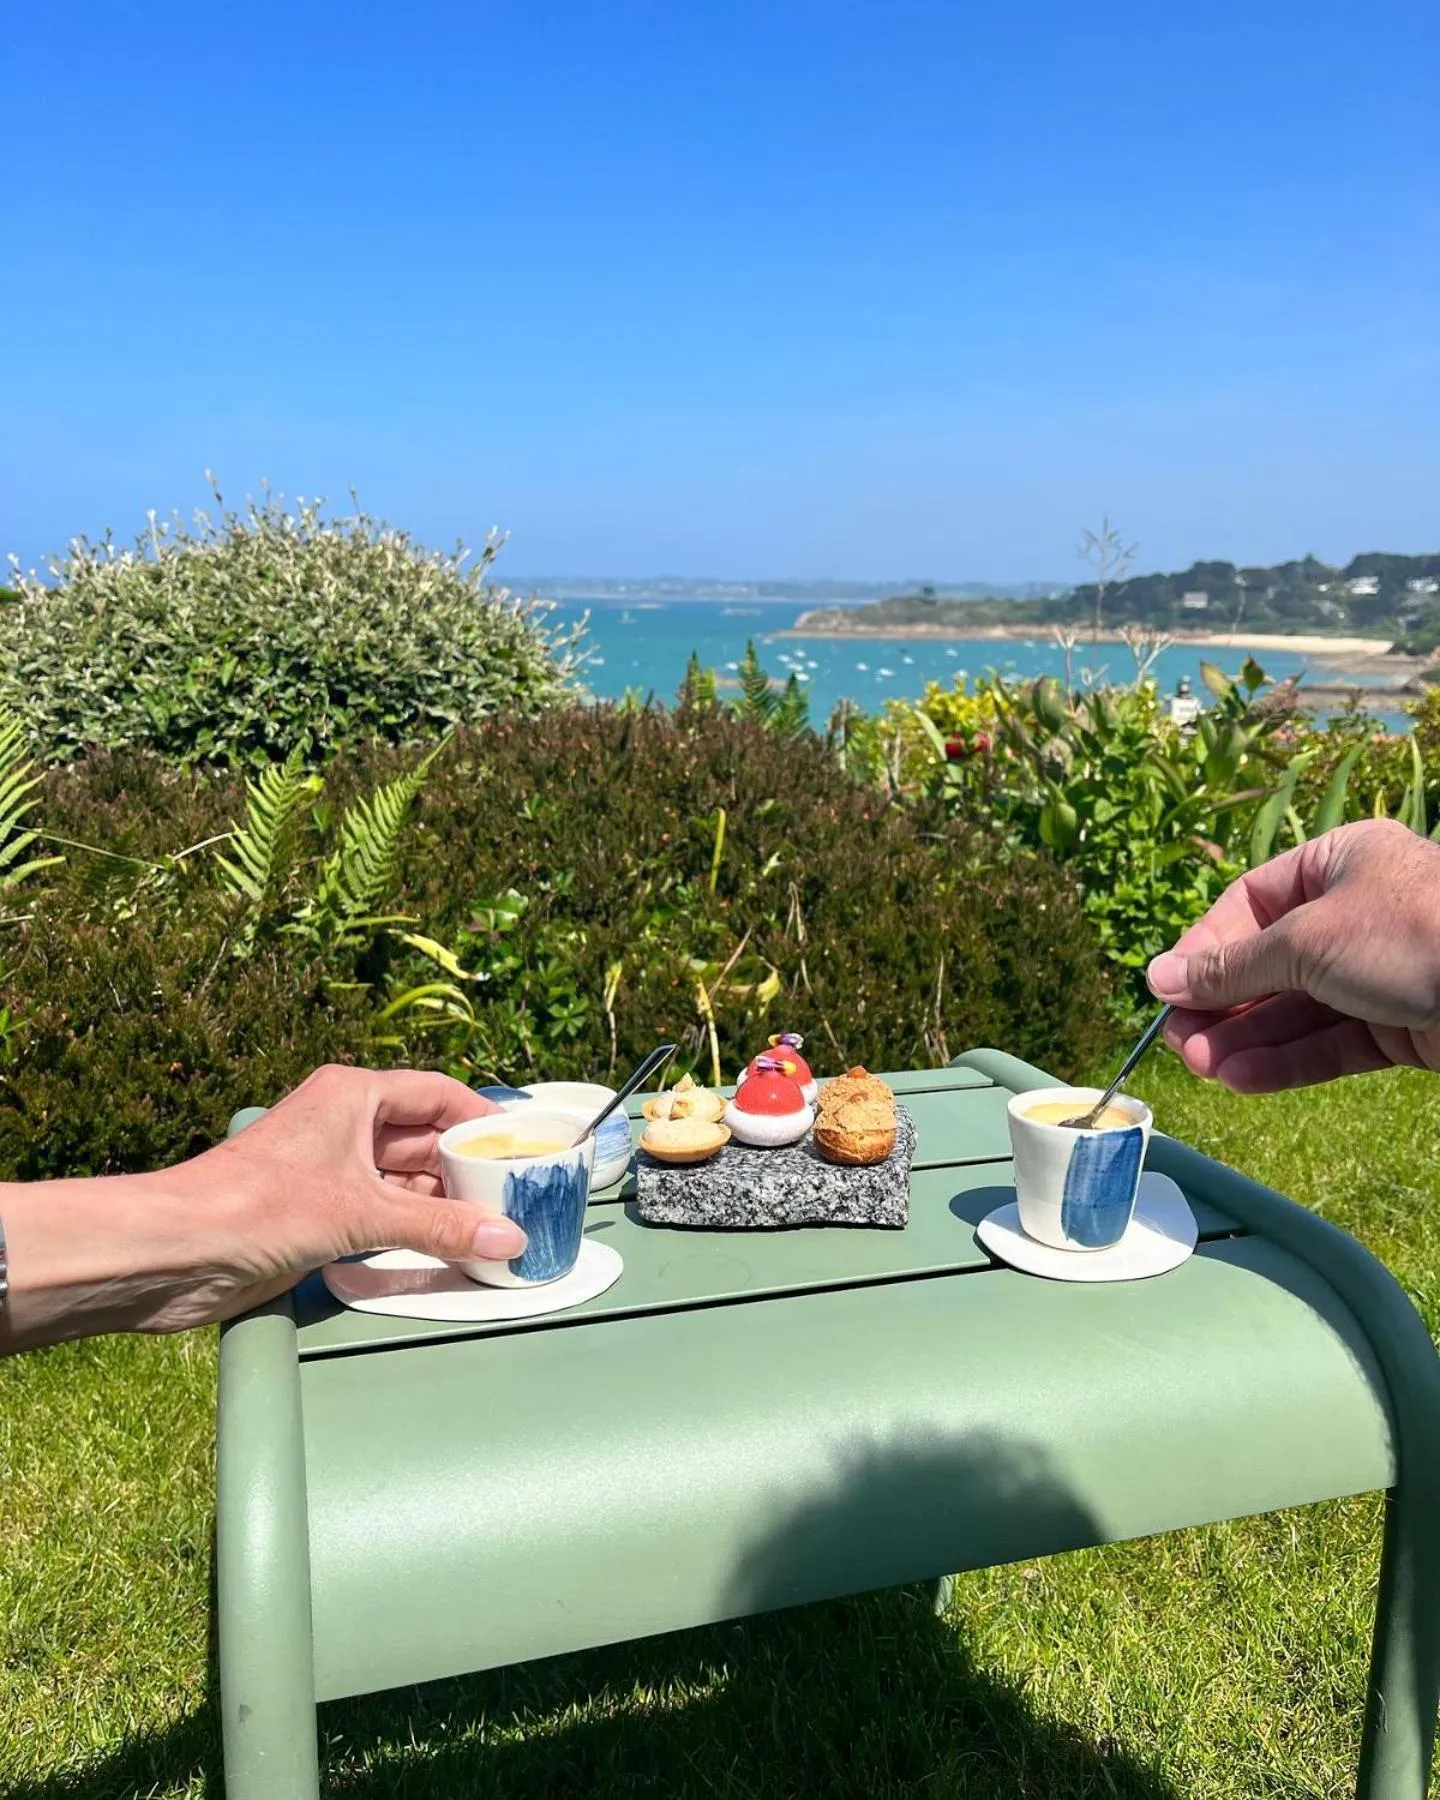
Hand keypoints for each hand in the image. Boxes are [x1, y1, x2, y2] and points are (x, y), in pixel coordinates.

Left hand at [0, 1065, 526, 1349]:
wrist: (174, 1252)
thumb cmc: (255, 1207)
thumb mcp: (361, 1214)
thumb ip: (440, 1228)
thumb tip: (507, 1239)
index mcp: (352, 1095)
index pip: (436, 1094)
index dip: (481, 1118)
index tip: (523, 1145)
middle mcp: (344, 1125)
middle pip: (424, 1140)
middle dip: (468, 1169)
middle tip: (519, 1197)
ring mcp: (330, 1171)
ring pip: (405, 1182)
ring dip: (443, 1205)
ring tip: (495, 1228)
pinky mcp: (318, 1214)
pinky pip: (382, 1216)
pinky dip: (414, 1230)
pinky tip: (448, 1249)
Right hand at [1145, 819, 1439, 1091]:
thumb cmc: (1412, 934)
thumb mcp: (1307, 940)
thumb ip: (1233, 966)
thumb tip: (1158, 978)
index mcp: (1340, 863)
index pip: (1251, 903)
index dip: (1206, 947)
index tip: (1166, 990)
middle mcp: (1359, 913)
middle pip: (1271, 962)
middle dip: (1222, 1004)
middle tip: (1179, 1042)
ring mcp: (1382, 973)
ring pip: (1298, 1009)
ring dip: (1246, 1039)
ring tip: (1202, 1068)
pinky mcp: (1402, 1027)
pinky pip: (1331, 1043)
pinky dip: (1286, 1060)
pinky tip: (1242, 1079)